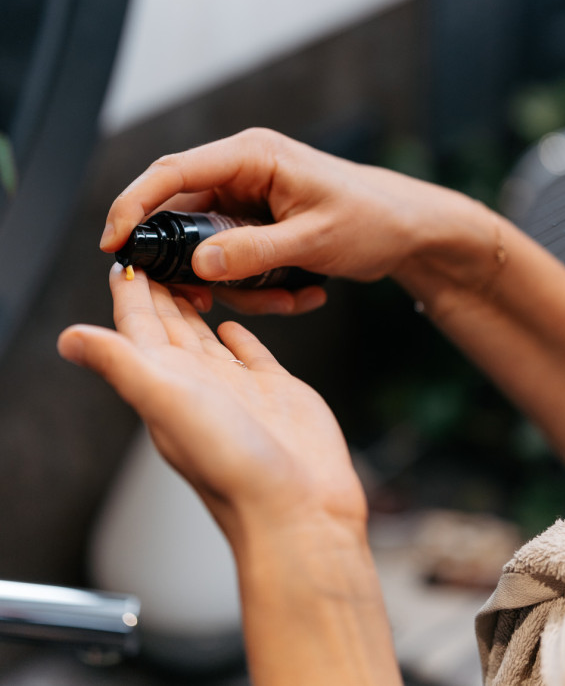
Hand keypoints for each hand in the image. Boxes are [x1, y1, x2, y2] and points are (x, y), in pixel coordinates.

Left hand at [57, 265, 366, 544]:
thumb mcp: (167, 403)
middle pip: (170, 327)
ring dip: (195, 309)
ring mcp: (237, 388)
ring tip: (191, 279)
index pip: (139, 327)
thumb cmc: (233, 467)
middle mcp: (198, 384)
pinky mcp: (275, 391)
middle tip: (157, 255)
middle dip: (161, 291)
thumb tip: (69, 340)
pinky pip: (251, 353)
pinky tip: (233, 324)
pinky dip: (239, 335)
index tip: (124, 260)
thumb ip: (121, 365)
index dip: (130, 293)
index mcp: (167, 383)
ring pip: (207, 337)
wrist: (296, 508)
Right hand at [100, 128, 489, 314]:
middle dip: (193, 266)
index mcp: (252, 156)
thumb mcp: (315, 240)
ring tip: (291, 296)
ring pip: (208, 248)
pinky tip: (302, 292)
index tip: (112, 243)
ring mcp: (248, 200)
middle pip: (183, 217)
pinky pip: (235, 260)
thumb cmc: (371, 219)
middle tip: (207, 300)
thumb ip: (255, 252)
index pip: (173, 171)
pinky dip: (258, 285)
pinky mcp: (257, 224)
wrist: (405, 228)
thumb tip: (198, 265)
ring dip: (240, 284)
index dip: (134, 204)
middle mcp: (243, 172)